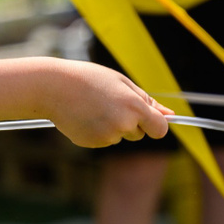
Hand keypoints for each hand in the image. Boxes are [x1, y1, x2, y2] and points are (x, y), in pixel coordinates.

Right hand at [48, 62, 171, 147]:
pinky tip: (84, 116)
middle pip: (139, 133)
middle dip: (130, 122)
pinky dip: (97, 131)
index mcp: (134, 107)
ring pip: (119, 136)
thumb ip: (146, 100)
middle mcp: (123, 125)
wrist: (52, 87)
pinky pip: (103, 140)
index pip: (160, 129)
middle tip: (109, 102)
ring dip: (112, 126)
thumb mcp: (120, 83)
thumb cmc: (88, 79)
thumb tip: (171, 115)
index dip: (156, 124)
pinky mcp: (92, 144)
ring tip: (93, 107)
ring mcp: (106, 137)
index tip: (150, 119)